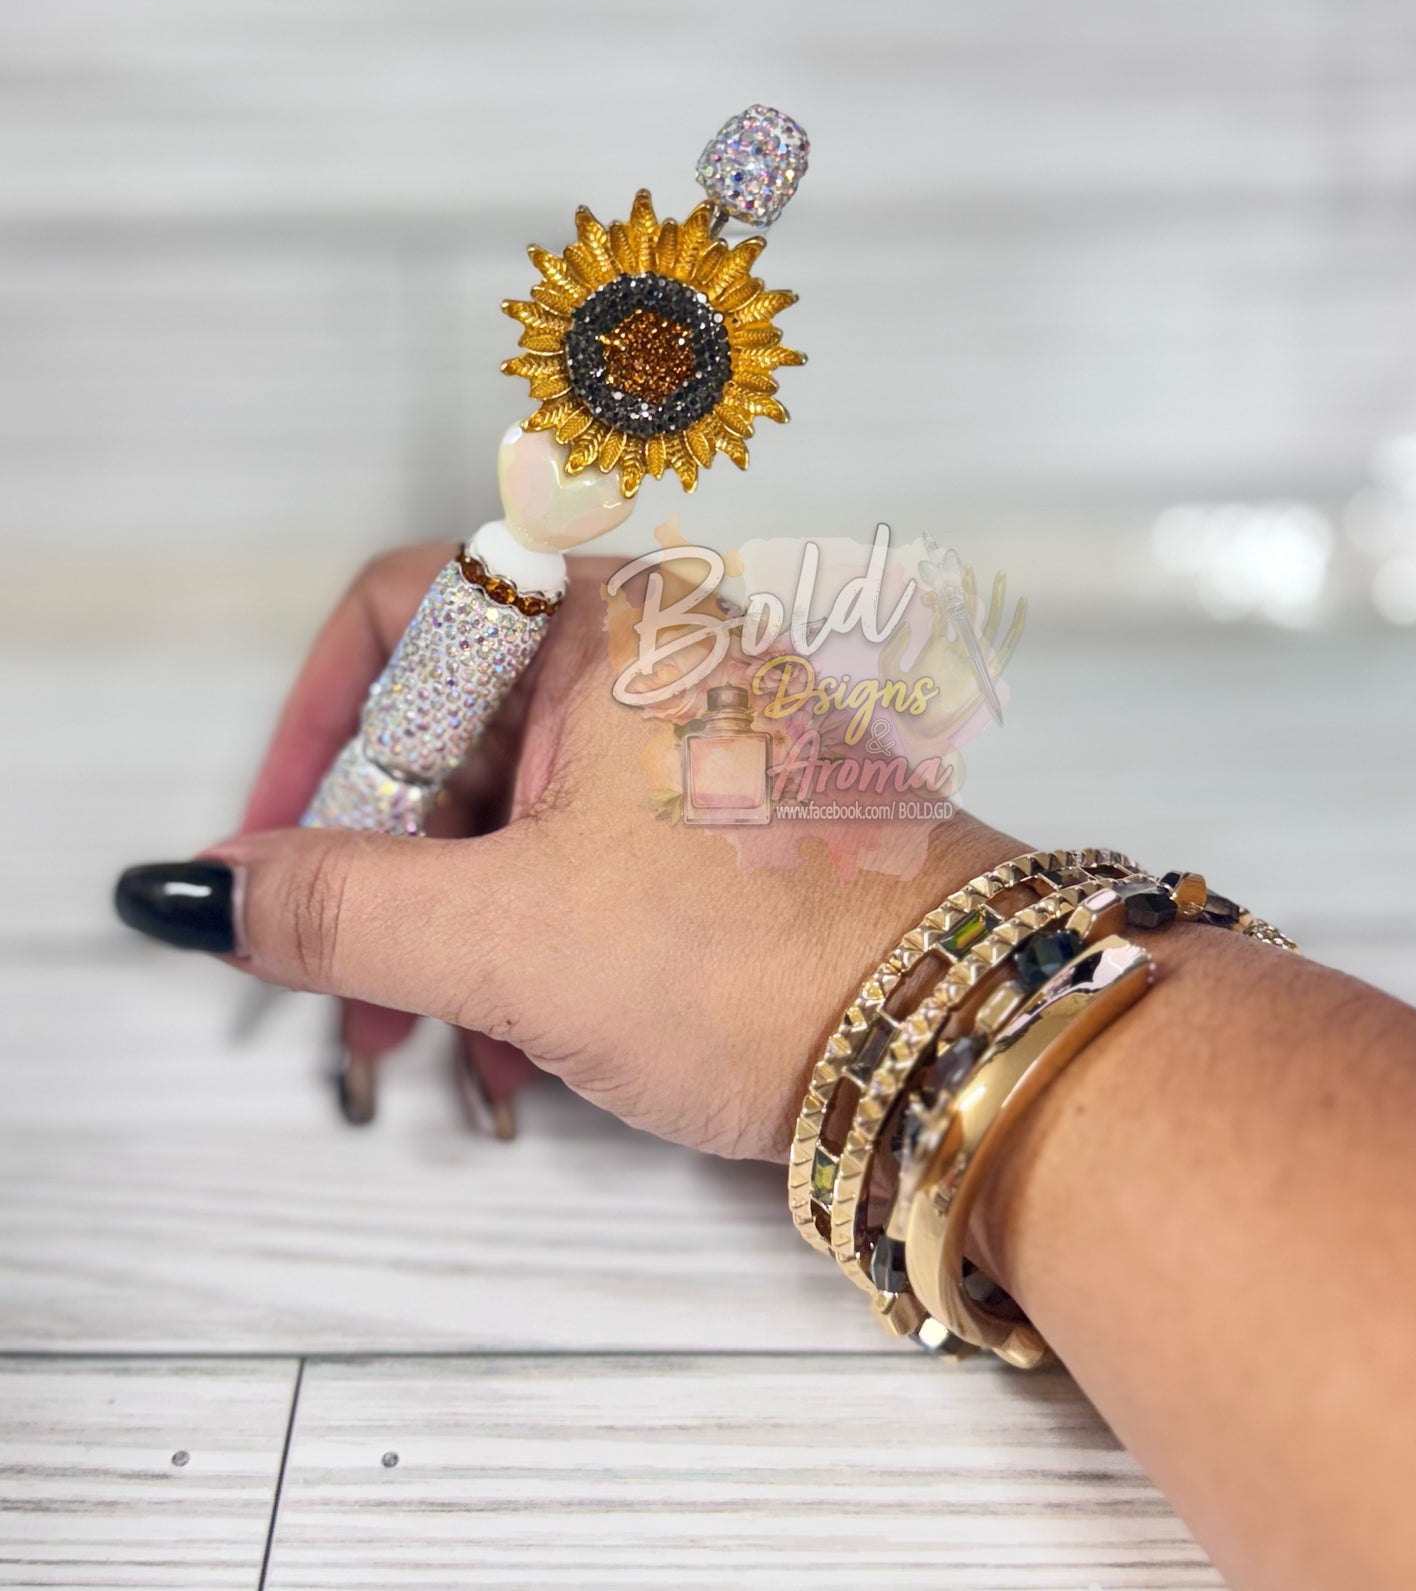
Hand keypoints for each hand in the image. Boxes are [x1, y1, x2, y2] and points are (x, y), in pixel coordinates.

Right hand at [214, 543, 1011, 1159]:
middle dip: (378, 867)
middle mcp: (652, 653)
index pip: (398, 615)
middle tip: (340, 985)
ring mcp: (695, 737)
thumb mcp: (511, 937)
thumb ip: (337, 909)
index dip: (313, 731)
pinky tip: (511, 1049)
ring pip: (515, 807)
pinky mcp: (727, 822)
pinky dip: (524, 938)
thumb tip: (198, 889)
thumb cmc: (769, 953)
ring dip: (445, 926)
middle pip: (451, 724)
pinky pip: (584, 854)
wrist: (969, 1034)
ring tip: (427, 1046)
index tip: (271, 846)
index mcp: (601, 619)